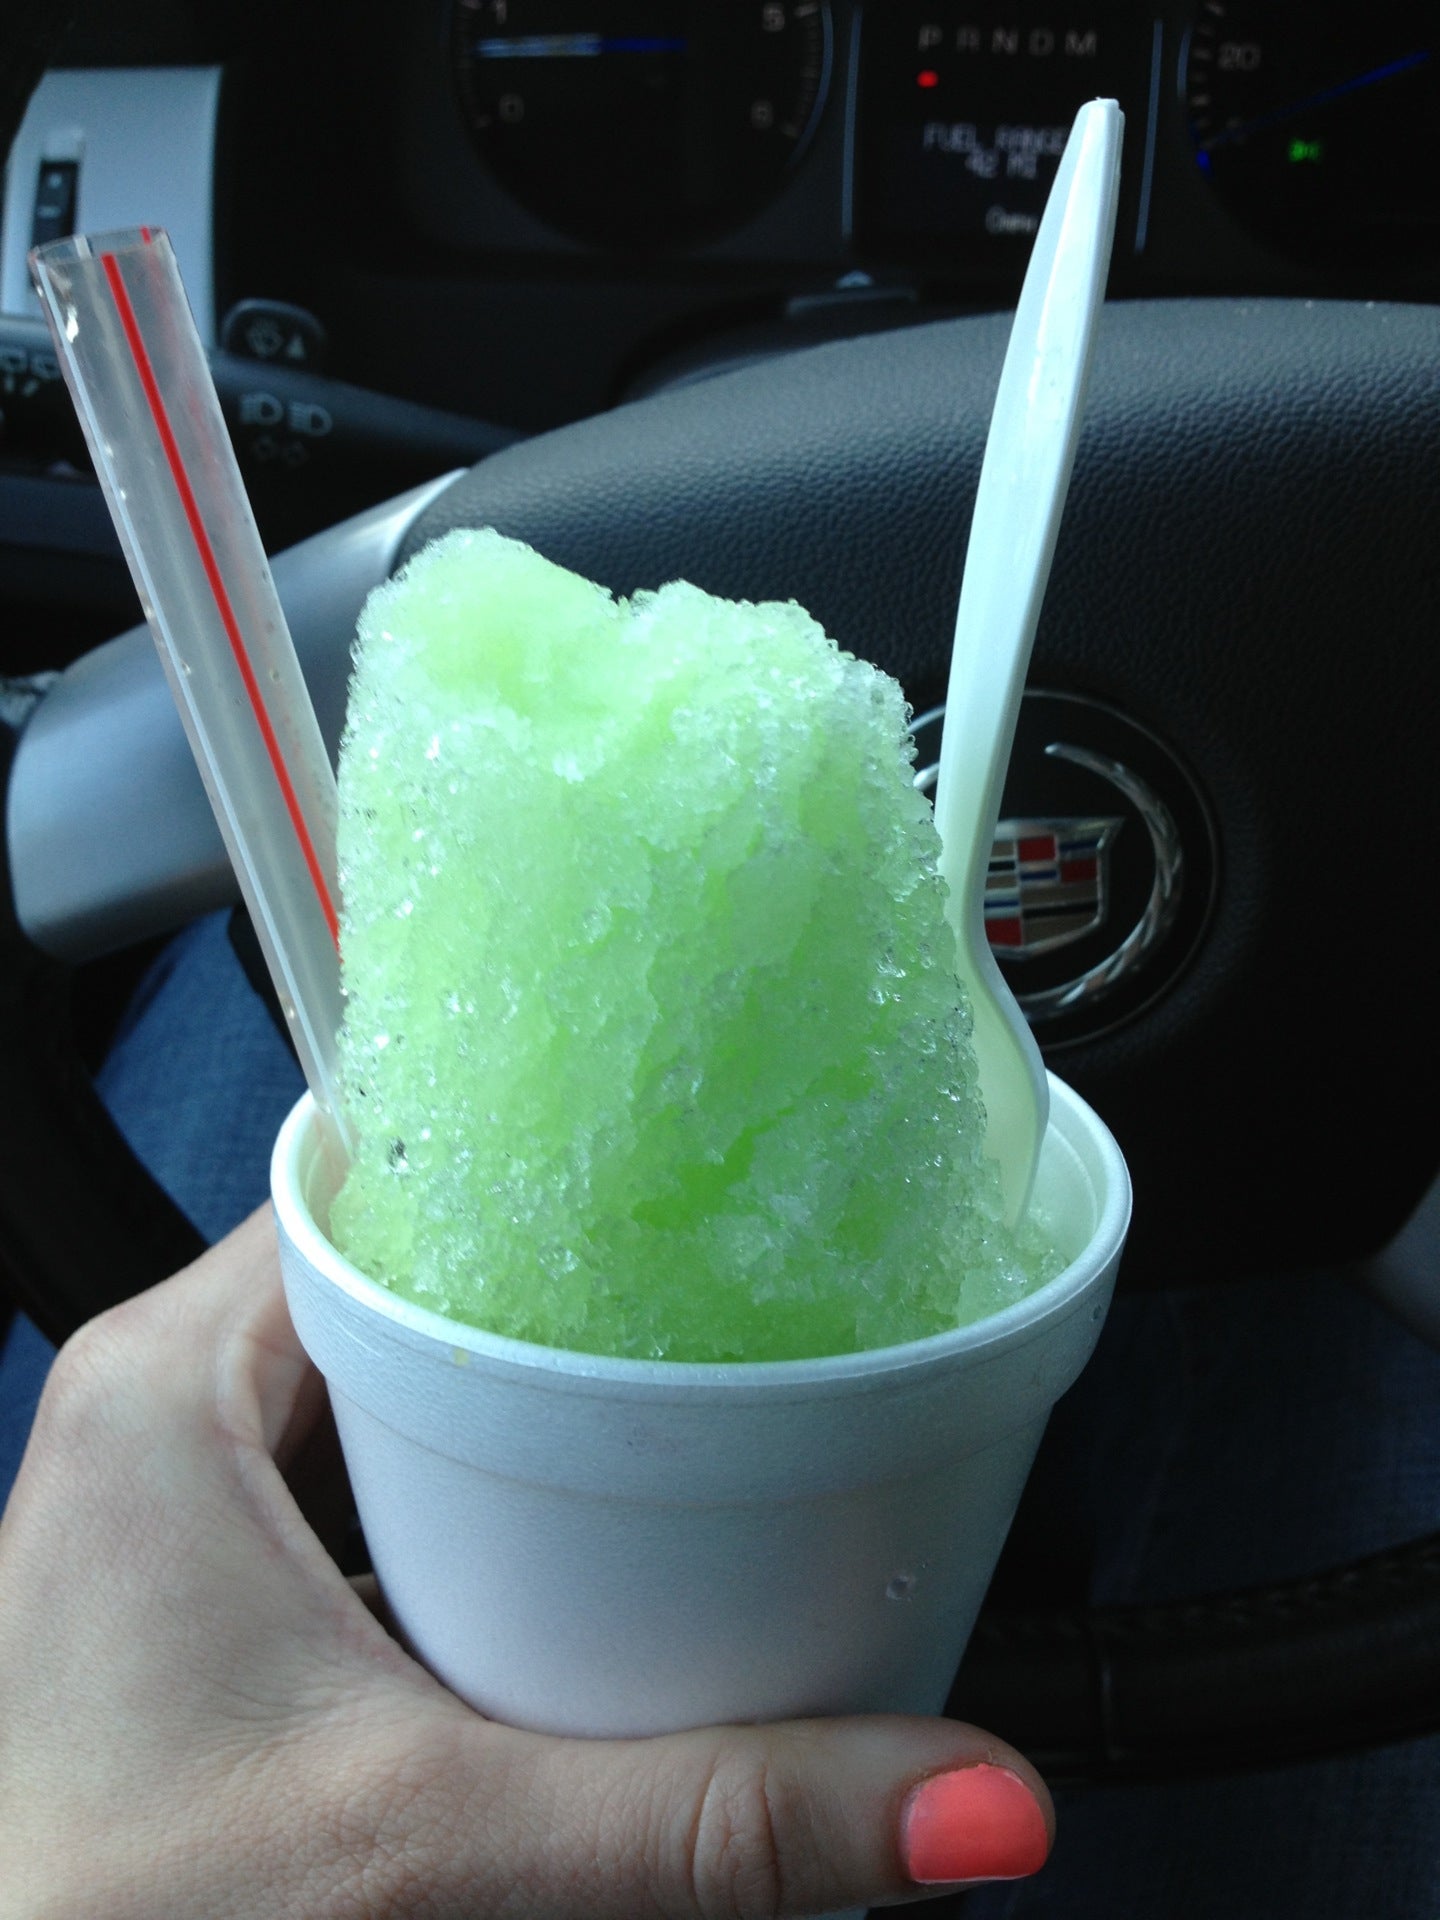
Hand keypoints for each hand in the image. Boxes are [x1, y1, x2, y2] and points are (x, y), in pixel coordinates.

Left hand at [0, 1209, 1051, 1917]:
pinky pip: (364, 1479)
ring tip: (667, 1427)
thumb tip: (963, 1797)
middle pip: (411, 1287)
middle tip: (712, 1329)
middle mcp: (163, 1419)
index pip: (389, 1189)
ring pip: (392, 1387)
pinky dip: (471, 1503)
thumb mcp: (436, 1840)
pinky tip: (565, 1556)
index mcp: (167, 1386)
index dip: (543, 1183)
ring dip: (520, 1413)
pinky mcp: (210, 1593)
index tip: (682, 1195)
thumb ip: (712, 1819)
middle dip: (561, 1314)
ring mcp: (181, 1506)